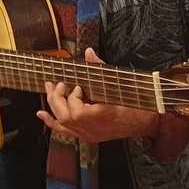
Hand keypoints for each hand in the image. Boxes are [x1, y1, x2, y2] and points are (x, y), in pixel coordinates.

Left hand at [37, 48, 161, 142]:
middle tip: (56, 84)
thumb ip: (100, 68)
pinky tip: (42, 114)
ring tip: (49, 90)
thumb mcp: (119, 83)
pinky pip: (65, 132)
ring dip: (53, 106)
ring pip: (62, 125)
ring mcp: (89, 134)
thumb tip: (89, 53)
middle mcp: (92, 129)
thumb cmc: (136, 104)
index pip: (76, 111)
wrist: (146, 122)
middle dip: (56, 98)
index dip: (72, 97)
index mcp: (102, 117)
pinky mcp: (88, 136)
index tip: (77, 86)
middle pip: (65, 117)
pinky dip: (52, 122)